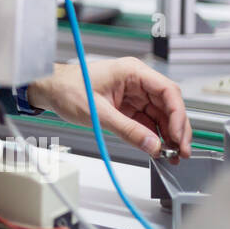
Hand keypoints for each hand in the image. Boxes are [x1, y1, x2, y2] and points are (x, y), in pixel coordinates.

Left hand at [28, 57, 191, 160]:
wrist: (49, 90)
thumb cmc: (67, 88)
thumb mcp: (98, 113)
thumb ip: (127, 130)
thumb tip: (152, 145)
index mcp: (132, 72)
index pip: (167, 91)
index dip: (178, 116)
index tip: (179, 137)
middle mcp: (137, 81)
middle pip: (169, 105)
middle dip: (177, 130)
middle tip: (180, 152)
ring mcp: (134, 95)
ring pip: (161, 116)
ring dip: (168, 135)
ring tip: (172, 156)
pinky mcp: (128, 107)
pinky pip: (148, 122)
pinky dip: (154, 136)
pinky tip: (158, 149)